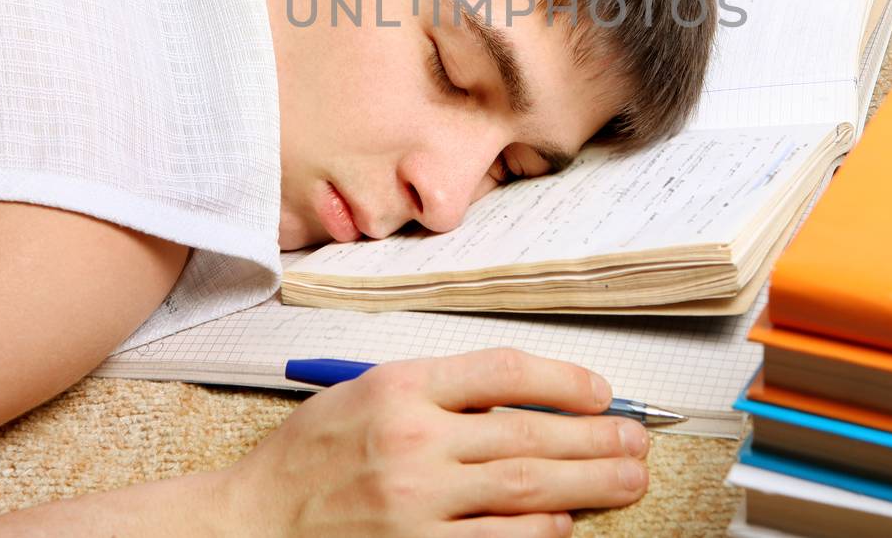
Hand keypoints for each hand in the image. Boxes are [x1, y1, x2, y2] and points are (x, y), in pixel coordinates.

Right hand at [223, 348, 651, 536]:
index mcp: (399, 386)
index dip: (564, 378)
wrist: (253, 521)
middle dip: (597, 437)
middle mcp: (412, 441)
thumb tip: (528, 399)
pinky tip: (566, 521)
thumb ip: (441, 391)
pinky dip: (541, 530)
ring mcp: (416, 503)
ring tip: (626, 478)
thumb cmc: (308, 455)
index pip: (503, 370)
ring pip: (527, 487)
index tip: (601, 392)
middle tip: (637, 440)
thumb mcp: (367, 392)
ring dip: (589, 482)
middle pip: (530, 432)